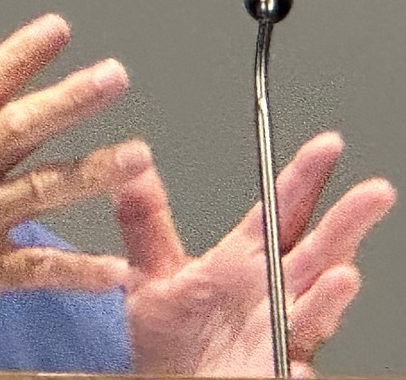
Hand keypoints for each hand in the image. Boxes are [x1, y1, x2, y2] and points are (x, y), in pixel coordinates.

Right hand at [0, 14, 146, 366]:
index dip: (18, 58)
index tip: (56, 30)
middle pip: (14, 130)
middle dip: (67, 100)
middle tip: (114, 75)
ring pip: (34, 192)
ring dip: (88, 172)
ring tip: (138, 156)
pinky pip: (31, 270)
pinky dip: (75, 271)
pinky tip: (115, 270)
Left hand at [116, 132, 395, 376]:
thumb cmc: (168, 342)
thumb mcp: (151, 274)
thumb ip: (144, 223)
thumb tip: (130, 169)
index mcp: (242, 265)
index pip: (280, 214)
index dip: (303, 180)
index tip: (327, 145)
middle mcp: (269, 296)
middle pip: (315, 253)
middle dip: (345, 223)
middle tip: (373, 191)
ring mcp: (275, 336)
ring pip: (314, 310)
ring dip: (329, 295)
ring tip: (343, 274)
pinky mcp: (271, 372)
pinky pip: (289, 366)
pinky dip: (297, 362)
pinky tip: (302, 360)